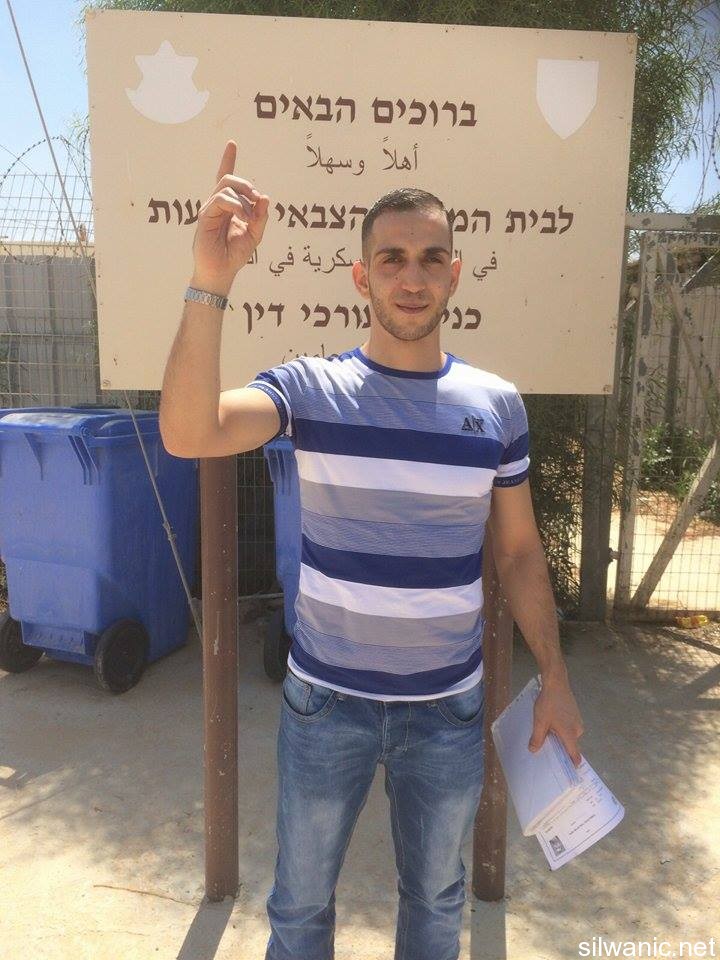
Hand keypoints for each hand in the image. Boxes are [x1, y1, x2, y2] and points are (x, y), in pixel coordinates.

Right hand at [191, 140, 269, 290]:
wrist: (221, 272)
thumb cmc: (235, 254)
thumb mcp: (255, 235)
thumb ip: (261, 216)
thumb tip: (265, 197)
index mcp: (229, 207)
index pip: (226, 178)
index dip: (228, 160)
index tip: (232, 144)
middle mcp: (218, 204)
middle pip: (230, 179)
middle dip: (247, 185)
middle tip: (258, 200)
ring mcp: (210, 209)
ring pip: (226, 186)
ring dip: (244, 198)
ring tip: (250, 217)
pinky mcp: (205, 216)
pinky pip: (221, 199)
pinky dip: (236, 206)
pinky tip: (243, 217)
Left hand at [528, 672, 584, 766]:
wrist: (556, 682)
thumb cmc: (548, 703)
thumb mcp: (540, 722)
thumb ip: (537, 738)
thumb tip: (534, 751)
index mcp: (571, 734)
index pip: (574, 755)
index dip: (571, 765)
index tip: (566, 773)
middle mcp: (577, 729)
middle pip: (570, 745)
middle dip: (560, 750)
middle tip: (548, 754)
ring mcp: (577, 720)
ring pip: (568, 735)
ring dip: (559, 737)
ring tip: (547, 737)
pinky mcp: (575, 713)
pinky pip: (569, 726)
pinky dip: (561, 728)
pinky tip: (551, 724)